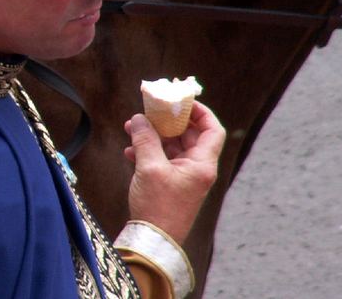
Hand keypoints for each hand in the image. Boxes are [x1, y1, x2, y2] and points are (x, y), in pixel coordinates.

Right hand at [123, 101, 224, 244]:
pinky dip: (147, 152)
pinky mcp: (169, 185)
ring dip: (152, 136)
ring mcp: (183, 177)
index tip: (181, 101)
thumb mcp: (149, 167)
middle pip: (189, 135)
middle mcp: (197, 169)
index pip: (212, 129)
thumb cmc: (157, 206)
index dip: (200, 112)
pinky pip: (161, 160)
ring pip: (171, 147)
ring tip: (131, 129)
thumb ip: (145, 139)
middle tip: (149, 112)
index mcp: (202, 164)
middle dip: (167, 122)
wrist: (152, 240)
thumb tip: (138, 119)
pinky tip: (129, 151)